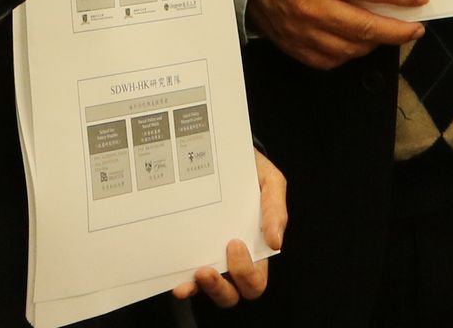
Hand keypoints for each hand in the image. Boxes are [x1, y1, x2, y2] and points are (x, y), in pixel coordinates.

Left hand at [173, 150, 286, 306]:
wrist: (223, 156)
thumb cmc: (251, 173)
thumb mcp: (270, 182)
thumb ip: (275, 209)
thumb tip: (275, 242)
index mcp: (256, 249)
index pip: (254, 280)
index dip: (246, 272)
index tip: (234, 244)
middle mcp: (232, 261)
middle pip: (231, 294)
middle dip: (221, 288)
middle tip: (207, 269)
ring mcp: (209, 259)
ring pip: (209, 291)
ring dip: (201, 289)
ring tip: (193, 276)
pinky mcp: (189, 254)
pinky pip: (187, 279)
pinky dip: (184, 285)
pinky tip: (177, 283)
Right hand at [247, 0, 427, 69]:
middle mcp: (315, 6)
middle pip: (368, 26)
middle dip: (399, 30)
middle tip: (415, 28)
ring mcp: (304, 30)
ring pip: (352, 47)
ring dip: (376, 43)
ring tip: (389, 36)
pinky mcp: (295, 45)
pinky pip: (330, 59)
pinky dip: (348, 53)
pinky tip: (358, 44)